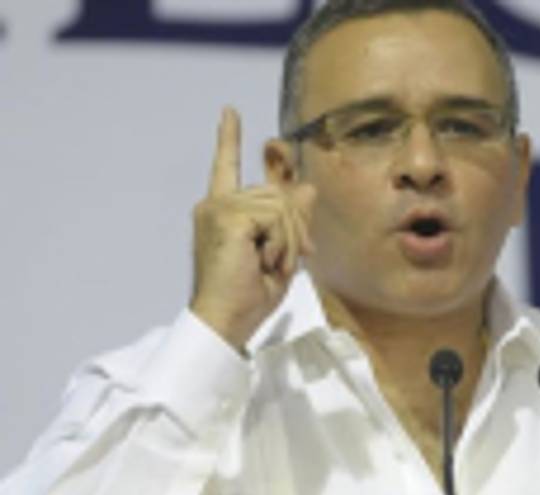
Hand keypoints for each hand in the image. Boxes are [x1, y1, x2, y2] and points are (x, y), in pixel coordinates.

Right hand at [189, 107, 315, 350]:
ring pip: (281, 205)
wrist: (226, 321)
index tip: (230, 112)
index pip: (226, 167)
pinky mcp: (227, 218)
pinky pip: (277, 216)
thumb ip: (292, 219)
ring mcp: (218, 210)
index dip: (229, 139)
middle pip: (277, 194)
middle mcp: (215, 206)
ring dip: (289, 239)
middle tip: (287, 261)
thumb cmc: (249, 296)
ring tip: (272, 264)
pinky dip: (282, 243)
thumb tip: (308, 186)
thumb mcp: (281, 252)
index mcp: (223, 213)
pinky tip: (265, 262)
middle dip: (295, 228)